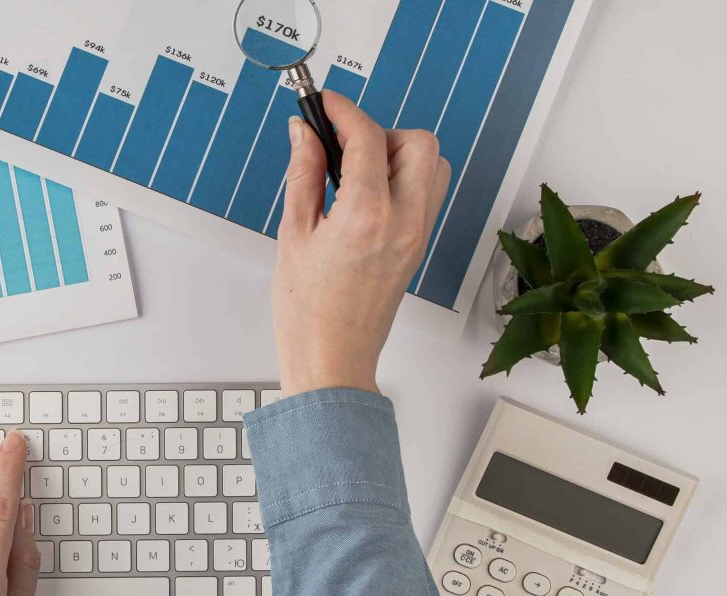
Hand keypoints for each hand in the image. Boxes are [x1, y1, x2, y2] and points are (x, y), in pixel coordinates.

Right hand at [273, 91, 450, 395]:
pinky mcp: (419, 246)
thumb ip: (303, 175)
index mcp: (367, 215)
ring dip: (398, 153)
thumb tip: (305, 133)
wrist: (332, 360)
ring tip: (356, 172)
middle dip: (379, 131)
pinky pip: (427, 193)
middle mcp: (404, 221)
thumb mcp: (294, 234)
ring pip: (432, 165)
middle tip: (341, 145)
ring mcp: (418, 234)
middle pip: (418, 142)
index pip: (368, 138)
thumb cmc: (308, 312)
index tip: (324, 104)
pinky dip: (404, 179)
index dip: (344, 111)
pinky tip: (367, 195)